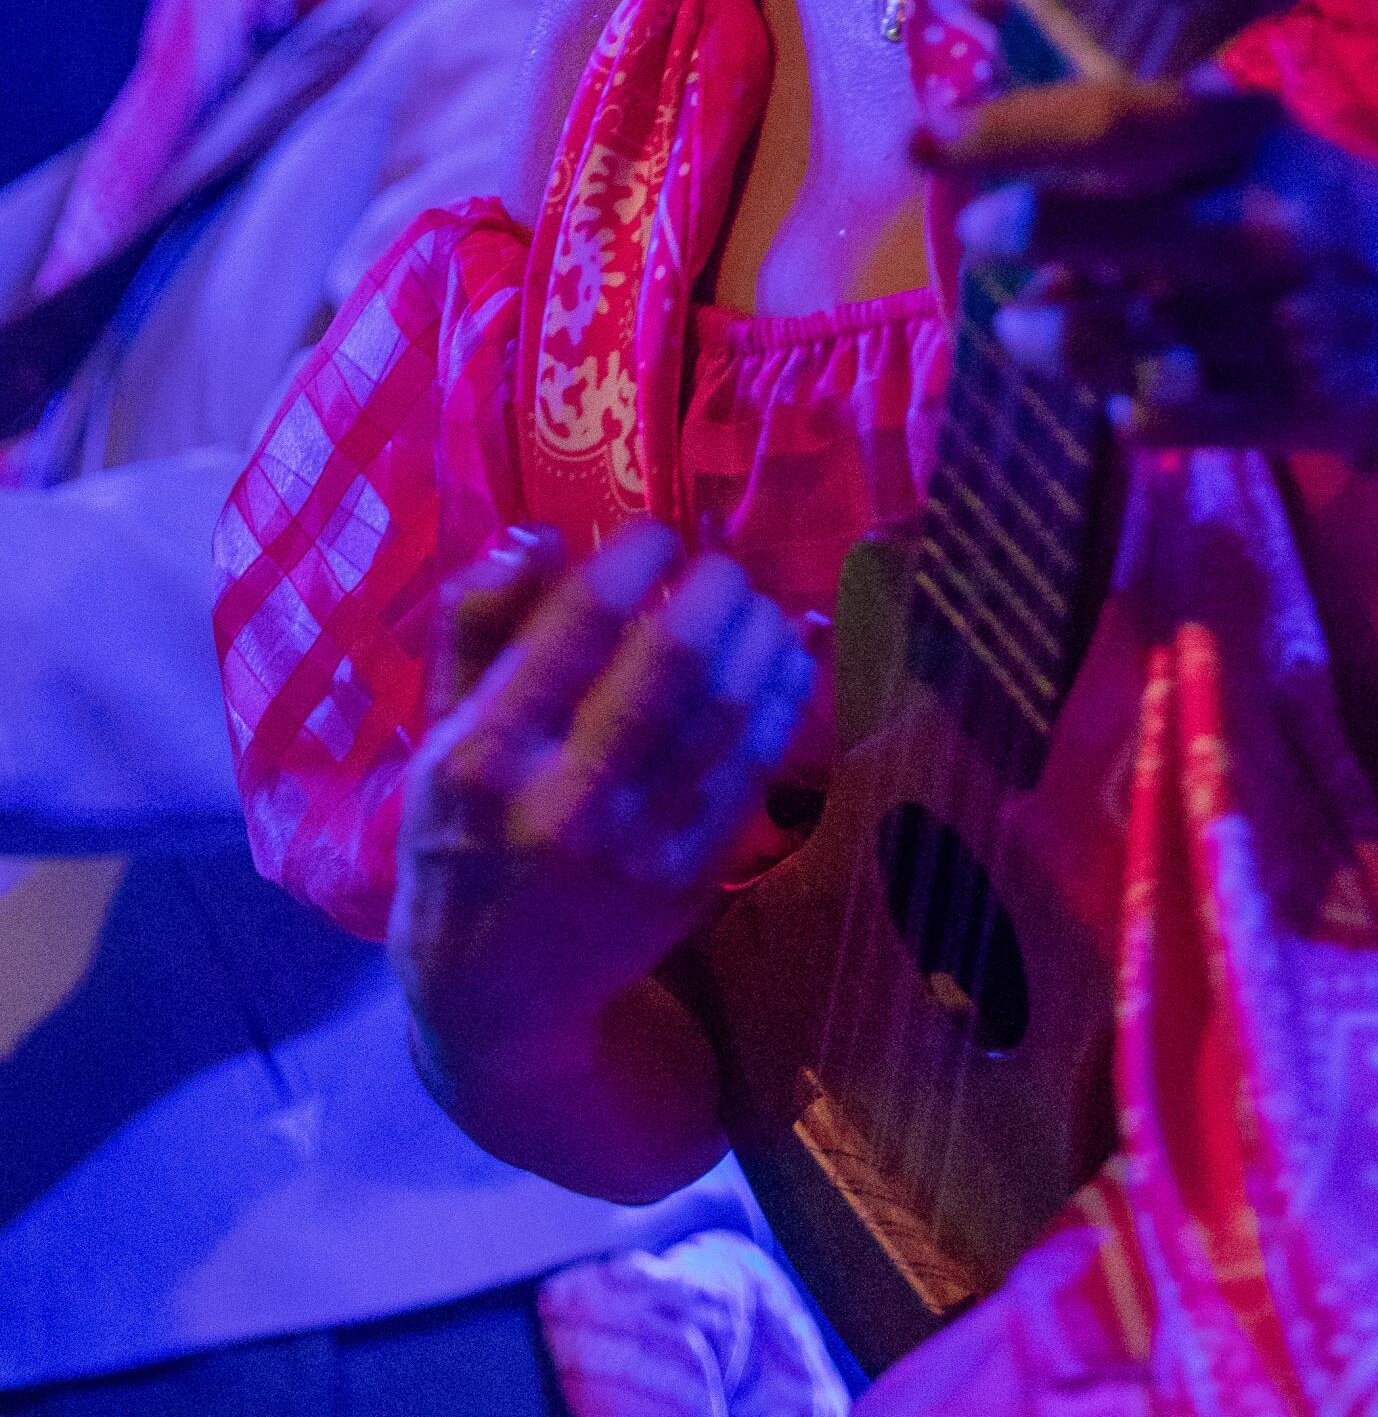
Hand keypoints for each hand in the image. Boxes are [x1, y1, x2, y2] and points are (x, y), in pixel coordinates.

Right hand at [392, 521, 814, 1080]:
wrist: (491, 994)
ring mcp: (634, 847)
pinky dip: (780, 697)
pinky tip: (787, 655)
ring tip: (755, 601)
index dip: (635, 556)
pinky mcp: (687, 879)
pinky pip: (755, 767)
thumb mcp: (439, 729)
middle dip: (713, 589)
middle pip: (671, 664)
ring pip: (727, 713)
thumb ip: (477, 626)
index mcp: (484, 753)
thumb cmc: (459, 834)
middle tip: (717, 566)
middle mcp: (561, 801)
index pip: (578, 624)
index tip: (655, 534)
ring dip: (758, 635)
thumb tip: (541, 534)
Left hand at [920, 72, 1377, 458]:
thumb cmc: (1302, 207)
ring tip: (1023, 321)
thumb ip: (1113, 73)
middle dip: (1039, 224)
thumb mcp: (1236, 129)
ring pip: (1134, 333)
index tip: (930, 128)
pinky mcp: (1288, 408)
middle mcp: (1266, 225)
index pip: (1122, 120)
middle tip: (975, 227)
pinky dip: (1123, 402)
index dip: (1017, 123)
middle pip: (1129, 222)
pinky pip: (1172, 414)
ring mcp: (1280, 323)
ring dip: (1057, 331)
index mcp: (1249, 139)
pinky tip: (1110, 387)